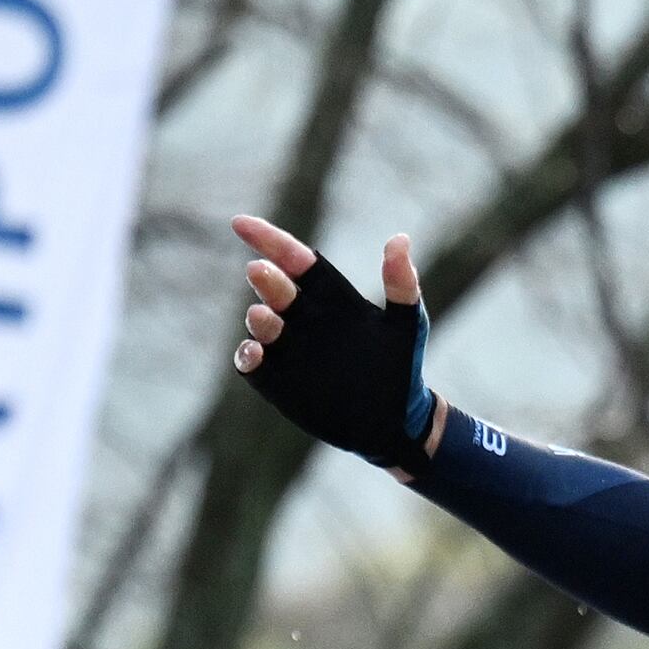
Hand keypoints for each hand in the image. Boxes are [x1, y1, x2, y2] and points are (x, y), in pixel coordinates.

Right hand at [230, 217, 440, 466]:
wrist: (396, 424)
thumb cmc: (403, 369)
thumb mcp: (408, 326)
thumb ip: (402, 285)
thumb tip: (400, 239)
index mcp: (329, 296)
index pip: (294, 259)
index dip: (268, 239)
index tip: (240, 224)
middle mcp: (302, 317)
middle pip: (275, 288)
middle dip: (266, 279)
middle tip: (260, 272)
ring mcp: (287, 348)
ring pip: (260, 324)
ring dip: (258, 318)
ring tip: (265, 316)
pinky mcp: (277, 380)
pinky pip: (252, 364)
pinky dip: (247, 355)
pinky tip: (254, 353)